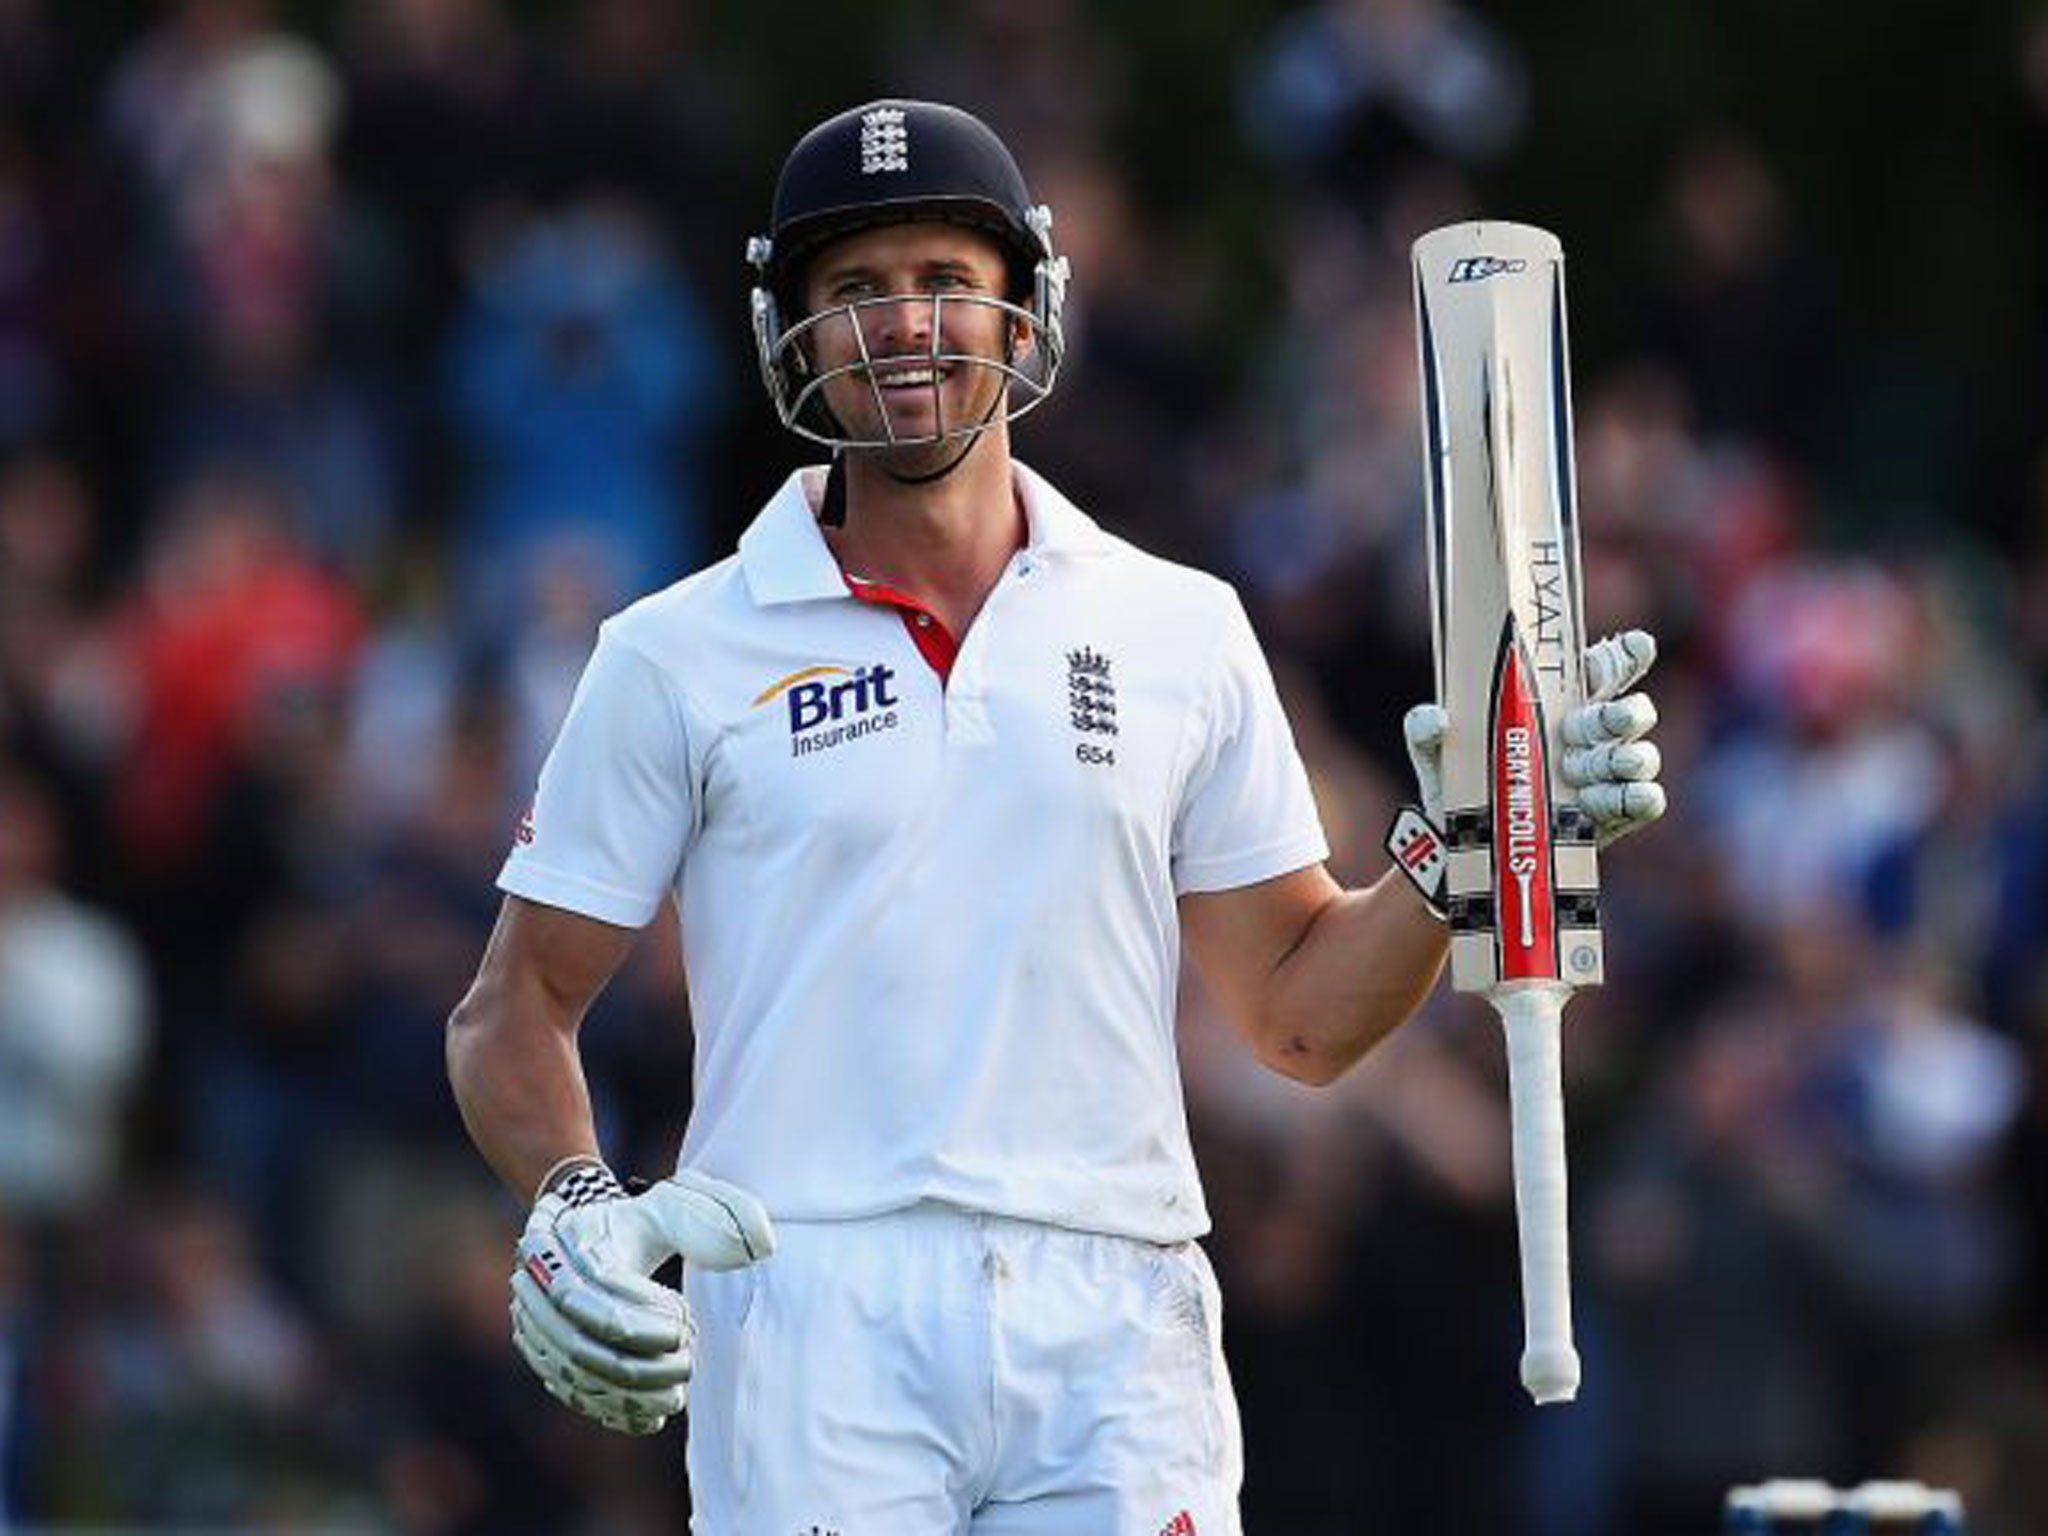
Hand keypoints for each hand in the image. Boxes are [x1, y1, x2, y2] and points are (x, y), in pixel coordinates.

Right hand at [509, 1161, 774, 1434]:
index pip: (596, 1290)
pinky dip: (613, 1408)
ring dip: (630, 1391)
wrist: (587, 1235)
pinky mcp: (544, 1356)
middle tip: (689, 1361)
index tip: (685, 1317)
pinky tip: (655, 1412)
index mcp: (570, 1242)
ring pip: (576, 1374)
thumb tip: (762, 1246)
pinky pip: (573, 1393)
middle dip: (640, 1363)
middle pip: (582, 1343)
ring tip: (678, 1392)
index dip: (642, 1314)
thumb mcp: (676, 1203)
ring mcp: (536, 1325)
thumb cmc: (639, 1221)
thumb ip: (718, 1218)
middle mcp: (539, 1286)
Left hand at [1400, 629, 1667, 849]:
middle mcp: (1591, 736)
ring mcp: (1605, 777)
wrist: (1461, 846)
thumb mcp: (1434, 750)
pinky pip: (1645, 802)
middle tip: (1591, 724)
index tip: (1629, 649)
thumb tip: (1437, 719)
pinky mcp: (1613, 817)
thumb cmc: (1458, 781)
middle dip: (1619, 713)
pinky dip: (1639, 797)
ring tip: (1588, 768)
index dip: (1623, 656)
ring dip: (1621, 759)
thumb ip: (1424, 727)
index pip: (1603, 670)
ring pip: (1640, 757)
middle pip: (1629, 711)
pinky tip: (1621, 796)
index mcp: (1559, 704)